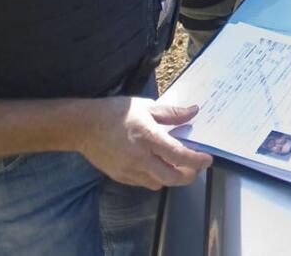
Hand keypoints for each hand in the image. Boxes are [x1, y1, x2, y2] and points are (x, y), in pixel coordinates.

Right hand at [78, 97, 212, 189]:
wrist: (83, 126)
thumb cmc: (115, 112)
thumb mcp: (146, 106)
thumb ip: (172, 113)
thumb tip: (193, 111)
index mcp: (148, 137)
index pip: (178, 155)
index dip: (196, 160)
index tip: (207, 159)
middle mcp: (139, 157)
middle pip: (171, 177)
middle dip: (188, 175)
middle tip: (196, 167)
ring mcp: (128, 170)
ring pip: (159, 183)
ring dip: (172, 178)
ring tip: (178, 166)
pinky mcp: (120, 176)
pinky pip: (144, 183)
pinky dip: (156, 178)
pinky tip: (158, 167)